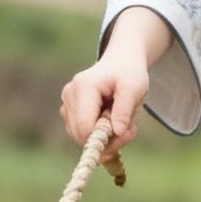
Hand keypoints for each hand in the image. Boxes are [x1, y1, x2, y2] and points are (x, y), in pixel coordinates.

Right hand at [60, 7, 170, 160]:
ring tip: (123, 120)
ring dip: (106, 137)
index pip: (84, 126)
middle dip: (108, 139)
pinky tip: (113, 121)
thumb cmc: (129, 73)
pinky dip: (100, 134)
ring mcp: (66, 104)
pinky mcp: (69, 112)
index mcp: (83, 87)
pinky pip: (82, 134)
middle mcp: (69, 95)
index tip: (127, 132)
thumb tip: (117, 131)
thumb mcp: (134, 87)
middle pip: (81, 135)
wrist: (121, 62)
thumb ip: (124, 109)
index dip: (105, 138)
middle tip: (130, 127)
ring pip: (82, 137)